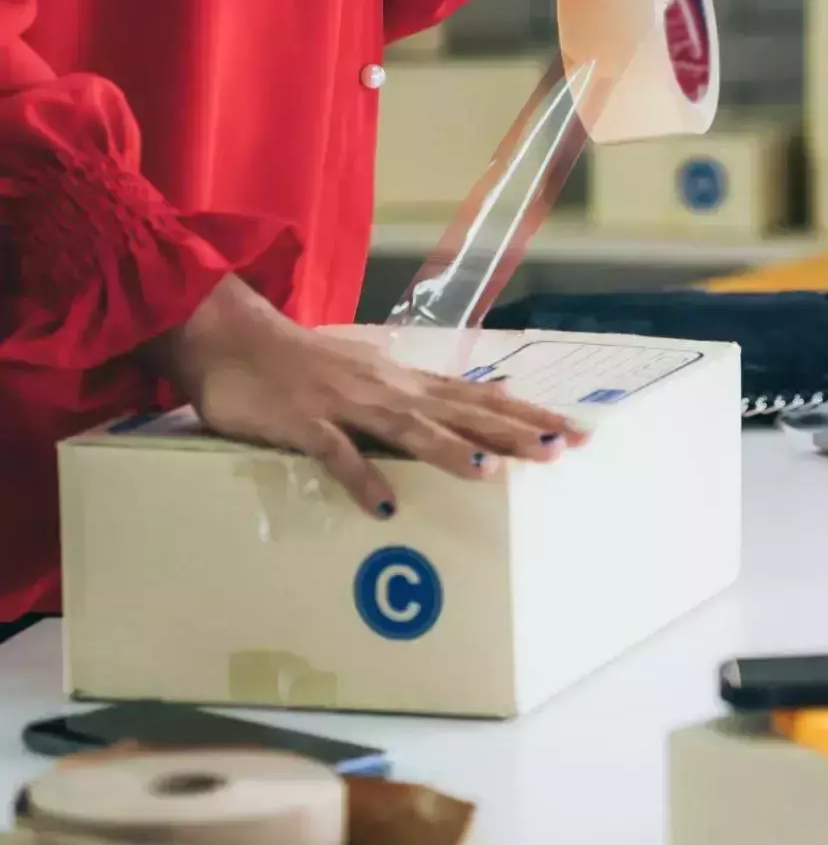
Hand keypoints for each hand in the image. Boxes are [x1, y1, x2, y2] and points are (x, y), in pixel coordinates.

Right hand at [143, 277, 588, 519]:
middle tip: (563, 449)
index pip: (482, 398)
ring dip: (450, 451)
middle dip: (514, 432)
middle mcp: (389, 390)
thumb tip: (458, 407)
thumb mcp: (369, 374)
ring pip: (410, 429)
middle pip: (463, 413)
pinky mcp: (305, 423)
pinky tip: (385, 507)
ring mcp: (348, 405)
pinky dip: (362, 479)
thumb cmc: (302, 363)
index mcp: (406, 383)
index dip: (530, 414)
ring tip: (491, 473)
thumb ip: (411, 395)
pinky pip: (336, 455)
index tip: (578, 430)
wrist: (232, 337)